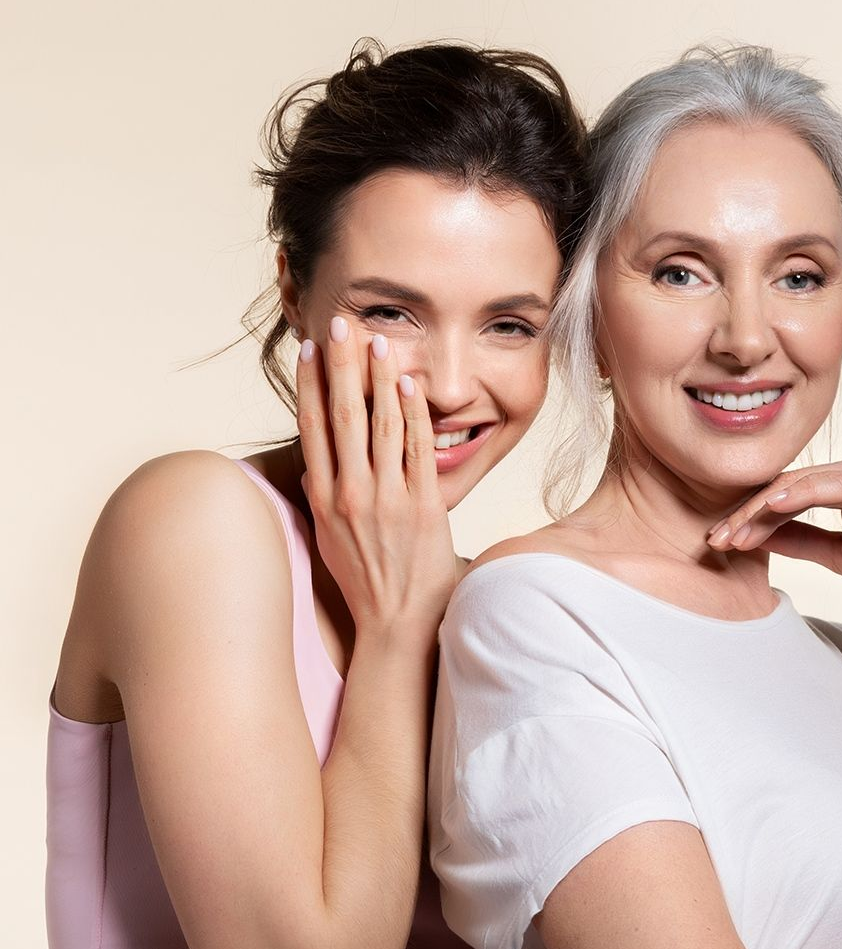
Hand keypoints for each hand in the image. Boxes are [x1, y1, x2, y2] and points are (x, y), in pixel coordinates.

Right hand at [296, 317, 455, 639]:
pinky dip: (414, 414)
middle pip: (344, 415)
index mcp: (322, 498)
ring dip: (380, 377)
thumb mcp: (329, 536)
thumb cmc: (364, 579)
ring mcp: (388, 499)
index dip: (310, 384)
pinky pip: (418, 450)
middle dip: (343, 364)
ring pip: (382, 424)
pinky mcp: (425, 507)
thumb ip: (324, 493)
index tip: (309, 348)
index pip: (313, 427)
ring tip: (379, 340)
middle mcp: (350, 494)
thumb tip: (318, 458)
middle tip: (342, 323)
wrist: (397, 625)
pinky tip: (411, 384)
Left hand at [706, 453, 841, 615]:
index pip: (786, 495)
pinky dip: (802, 494)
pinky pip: (835, 486)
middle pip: (787, 486)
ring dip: (764, 508)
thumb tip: (761, 537)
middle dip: (747, 513)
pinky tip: (774, 508)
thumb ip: (805, 542)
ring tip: (734, 531)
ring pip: (803, 484)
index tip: (719, 540)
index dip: (750, 516)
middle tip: (715, 538)